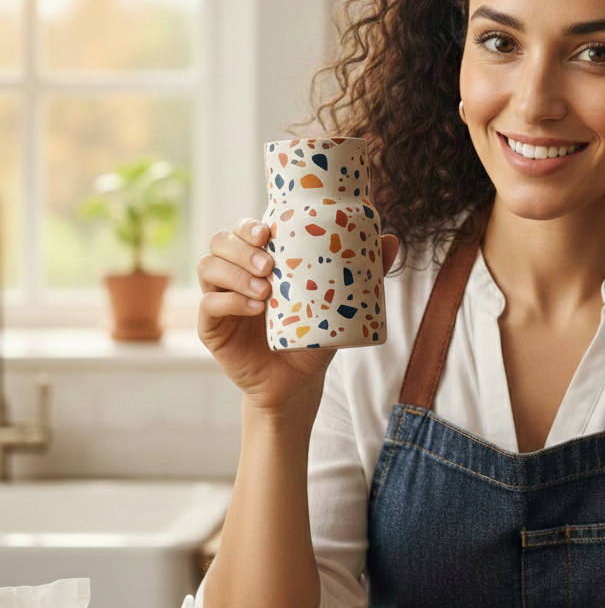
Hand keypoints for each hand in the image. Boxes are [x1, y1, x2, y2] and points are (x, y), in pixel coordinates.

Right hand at [197, 218, 398, 417]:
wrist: (298, 381)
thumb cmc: (315, 334)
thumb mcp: (339, 302)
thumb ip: (363, 272)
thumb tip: (392, 240)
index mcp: (259, 260)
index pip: (243, 231)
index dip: (250, 226)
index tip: (269, 231)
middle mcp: (234, 275)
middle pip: (220, 243)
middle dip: (242, 247)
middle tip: (270, 264)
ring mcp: (220, 299)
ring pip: (209, 268)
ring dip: (235, 273)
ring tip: (266, 290)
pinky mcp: (212, 328)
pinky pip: (209, 306)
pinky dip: (229, 302)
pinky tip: (254, 308)